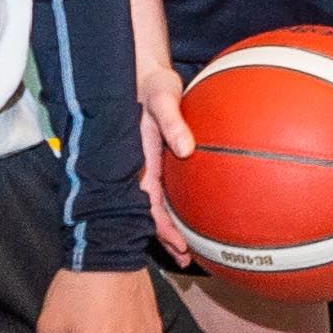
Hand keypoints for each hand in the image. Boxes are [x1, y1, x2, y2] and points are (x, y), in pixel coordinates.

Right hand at [139, 92, 204, 265]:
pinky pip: (169, 188)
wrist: (146, 73)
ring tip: (189, 250)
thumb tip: (185, 147)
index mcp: (138, 159)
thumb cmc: (152, 84)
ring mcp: (150, 166)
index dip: (161, 226)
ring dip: (172, 226)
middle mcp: (141, 167)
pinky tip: (195, 215)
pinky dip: (179, 206)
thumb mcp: (163, 98)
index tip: (177, 244)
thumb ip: (172, 122)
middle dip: (166, 236)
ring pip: (160, 203)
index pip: (148, 202)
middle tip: (186, 259)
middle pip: (152, 210)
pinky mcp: (159, 160)